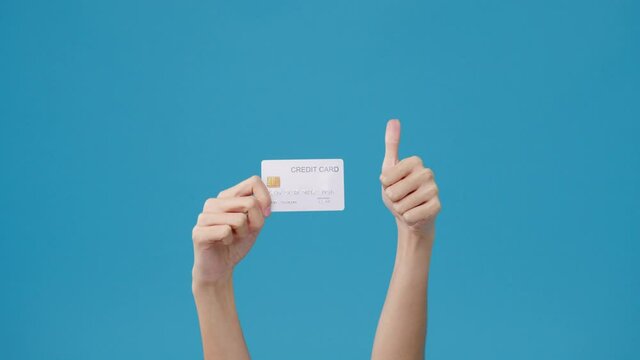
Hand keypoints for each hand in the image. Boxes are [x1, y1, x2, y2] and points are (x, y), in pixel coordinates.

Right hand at [192, 175, 270, 286]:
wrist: (220, 267)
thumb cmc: (237, 243)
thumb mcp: (254, 224)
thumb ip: (260, 210)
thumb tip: (266, 201)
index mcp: (227, 196)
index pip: (253, 182)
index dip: (265, 197)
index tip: (267, 213)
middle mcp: (214, 202)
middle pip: (250, 202)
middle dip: (254, 222)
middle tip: (243, 232)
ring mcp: (204, 216)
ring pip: (239, 219)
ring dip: (242, 233)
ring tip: (231, 238)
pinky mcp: (198, 232)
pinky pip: (226, 231)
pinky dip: (230, 241)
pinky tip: (222, 243)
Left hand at [380, 119, 440, 238]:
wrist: (409, 218)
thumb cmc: (397, 192)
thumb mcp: (389, 167)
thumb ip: (392, 145)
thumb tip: (393, 120)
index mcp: (415, 161)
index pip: (388, 175)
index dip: (386, 183)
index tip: (391, 183)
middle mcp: (428, 173)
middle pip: (395, 191)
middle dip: (392, 198)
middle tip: (400, 197)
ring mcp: (434, 190)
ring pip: (403, 205)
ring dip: (400, 209)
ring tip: (407, 206)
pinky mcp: (437, 207)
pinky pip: (412, 215)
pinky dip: (408, 218)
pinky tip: (415, 215)